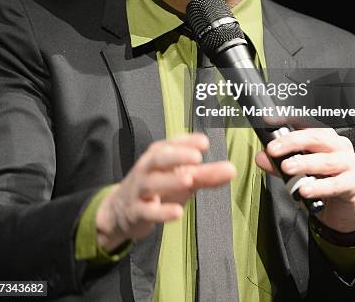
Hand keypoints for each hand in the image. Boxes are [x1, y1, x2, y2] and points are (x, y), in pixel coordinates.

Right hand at [96, 132, 235, 250]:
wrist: (121, 211)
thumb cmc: (158, 189)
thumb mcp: (182, 179)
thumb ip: (207, 174)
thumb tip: (232, 169)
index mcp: (158, 155)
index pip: (171, 144)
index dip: (187, 142)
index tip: (204, 142)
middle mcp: (147, 168)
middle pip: (159, 158)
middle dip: (177, 156)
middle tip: (196, 157)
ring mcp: (140, 190)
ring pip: (152, 183)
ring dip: (170, 180)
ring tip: (189, 180)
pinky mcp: (136, 212)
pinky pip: (148, 211)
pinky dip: (162, 212)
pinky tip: (178, 212)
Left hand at [255, 127, 354, 232]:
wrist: (344, 209)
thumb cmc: (323, 182)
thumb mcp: (298, 172)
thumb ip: (279, 164)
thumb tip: (261, 157)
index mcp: (326, 137)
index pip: (306, 124)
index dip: (288, 120)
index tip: (269, 121)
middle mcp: (339, 146)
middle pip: (315, 138)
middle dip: (292, 142)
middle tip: (273, 150)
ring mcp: (349, 164)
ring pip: (325, 161)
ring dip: (304, 164)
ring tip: (287, 168)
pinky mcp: (354, 184)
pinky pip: (335, 184)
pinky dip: (319, 187)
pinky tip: (305, 190)